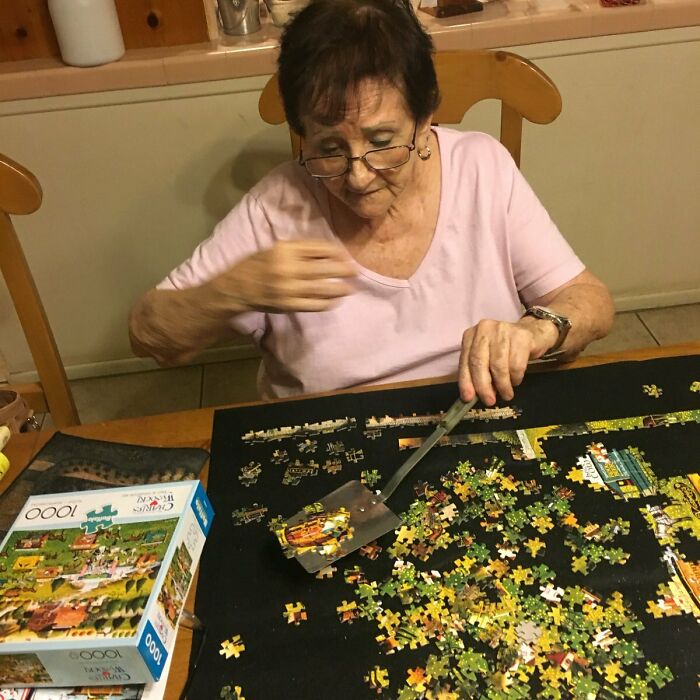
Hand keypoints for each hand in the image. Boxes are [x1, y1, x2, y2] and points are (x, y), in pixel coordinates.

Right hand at [212, 240, 356, 312]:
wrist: (237, 287)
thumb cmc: (257, 264)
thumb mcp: (275, 249)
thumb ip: (298, 250)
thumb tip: (327, 253)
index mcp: (285, 249)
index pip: (318, 249)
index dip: (336, 252)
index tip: (346, 256)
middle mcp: (288, 268)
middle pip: (324, 269)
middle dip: (343, 270)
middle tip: (355, 271)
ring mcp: (288, 289)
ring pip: (322, 289)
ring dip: (339, 289)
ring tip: (350, 288)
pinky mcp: (288, 305)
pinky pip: (314, 305)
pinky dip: (327, 303)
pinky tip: (335, 300)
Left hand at [458, 317, 557, 405]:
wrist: (531, 334)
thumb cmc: (505, 350)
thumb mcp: (487, 357)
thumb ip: (478, 373)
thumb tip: (473, 395)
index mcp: (471, 335)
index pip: (466, 361)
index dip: (466, 382)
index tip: (468, 398)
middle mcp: (484, 329)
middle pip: (479, 362)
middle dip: (483, 386)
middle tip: (489, 400)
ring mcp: (502, 330)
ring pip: (498, 366)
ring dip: (502, 385)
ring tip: (506, 394)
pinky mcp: (521, 336)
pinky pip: (516, 365)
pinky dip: (515, 378)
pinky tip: (515, 380)